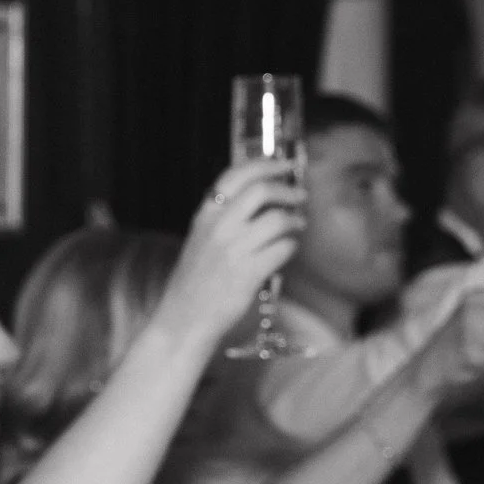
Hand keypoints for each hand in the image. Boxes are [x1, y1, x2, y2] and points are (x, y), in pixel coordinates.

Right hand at [149, 160, 306, 346]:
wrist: (183, 318)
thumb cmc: (194, 282)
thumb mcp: (200, 240)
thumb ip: (223, 218)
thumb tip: (263, 199)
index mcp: (204, 216)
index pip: (235, 176)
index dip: (264, 164)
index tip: (283, 164)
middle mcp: (218, 228)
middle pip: (261, 190)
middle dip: (287, 189)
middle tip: (299, 195)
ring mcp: (233, 250)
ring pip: (277, 219)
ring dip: (295, 220)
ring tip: (298, 224)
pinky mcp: (248, 273)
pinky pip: (283, 248)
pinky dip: (292, 245)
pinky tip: (288, 249)